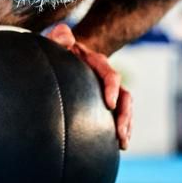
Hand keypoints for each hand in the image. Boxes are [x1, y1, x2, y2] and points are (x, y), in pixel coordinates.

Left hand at [45, 23, 131, 149]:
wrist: (61, 53)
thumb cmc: (55, 47)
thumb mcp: (54, 38)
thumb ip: (59, 35)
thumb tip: (66, 38)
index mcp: (96, 62)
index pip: (110, 74)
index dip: (112, 88)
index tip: (110, 105)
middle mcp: (106, 77)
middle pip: (125, 96)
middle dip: (125, 115)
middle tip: (120, 134)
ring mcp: (106, 91)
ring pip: (125, 109)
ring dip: (127, 126)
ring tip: (123, 144)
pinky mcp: (103, 103)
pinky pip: (117, 116)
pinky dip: (119, 130)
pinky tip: (116, 147)